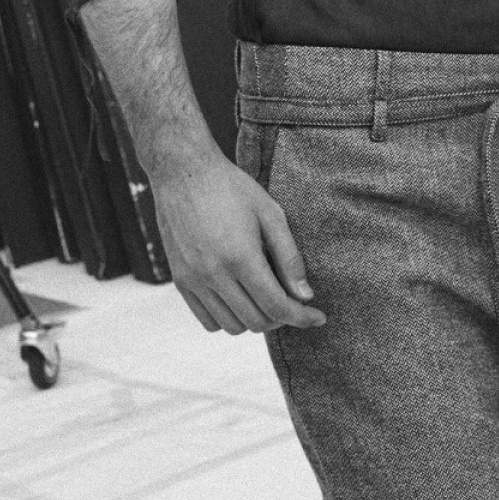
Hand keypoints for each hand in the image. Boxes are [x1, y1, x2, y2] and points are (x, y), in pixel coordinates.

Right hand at [150, 149, 326, 334]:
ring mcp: (193, 280)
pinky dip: (229, 318)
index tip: (318, 317)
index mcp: (240, 257)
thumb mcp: (270, 213)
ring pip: (231, 326)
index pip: (276, 307)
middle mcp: (214, 275)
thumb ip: (289, 257)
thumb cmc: (233, 188)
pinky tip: (240, 298)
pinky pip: (208, 321)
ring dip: (255, 319)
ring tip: (266, 296)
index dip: (301, 317)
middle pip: (256, 322)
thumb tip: (305, 296)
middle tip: (293, 300)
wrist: (184, 173)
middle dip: (281, 317)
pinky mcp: (180, 281)